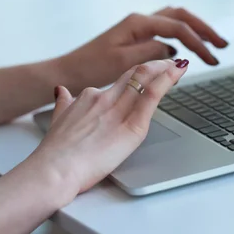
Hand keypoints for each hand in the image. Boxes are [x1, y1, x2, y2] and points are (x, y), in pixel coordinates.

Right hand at [33, 58, 188, 197]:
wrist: (54, 170)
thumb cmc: (54, 154)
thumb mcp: (56, 120)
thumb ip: (63, 104)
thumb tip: (61, 91)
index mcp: (88, 97)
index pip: (118, 83)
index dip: (135, 77)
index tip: (145, 75)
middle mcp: (104, 98)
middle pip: (134, 75)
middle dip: (154, 66)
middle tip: (169, 63)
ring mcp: (118, 110)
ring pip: (145, 79)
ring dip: (165, 69)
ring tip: (179, 65)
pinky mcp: (131, 126)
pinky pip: (152, 95)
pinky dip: (167, 79)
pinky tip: (178, 72)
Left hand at [59, 7, 226, 92]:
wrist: (68, 72)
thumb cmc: (89, 68)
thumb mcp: (121, 62)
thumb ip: (150, 53)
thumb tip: (174, 52)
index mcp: (137, 23)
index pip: (178, 28)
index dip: (199, 42)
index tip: (212, 58)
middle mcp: (139, 22)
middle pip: (181, 16)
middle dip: (204, 29)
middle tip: (222, 45)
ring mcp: (137, 30)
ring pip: (174, 21)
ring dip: (195, 32)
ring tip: (212, 47)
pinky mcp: (135, 40)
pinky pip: (165, 33)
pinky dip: (181, 39)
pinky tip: (185, 54)